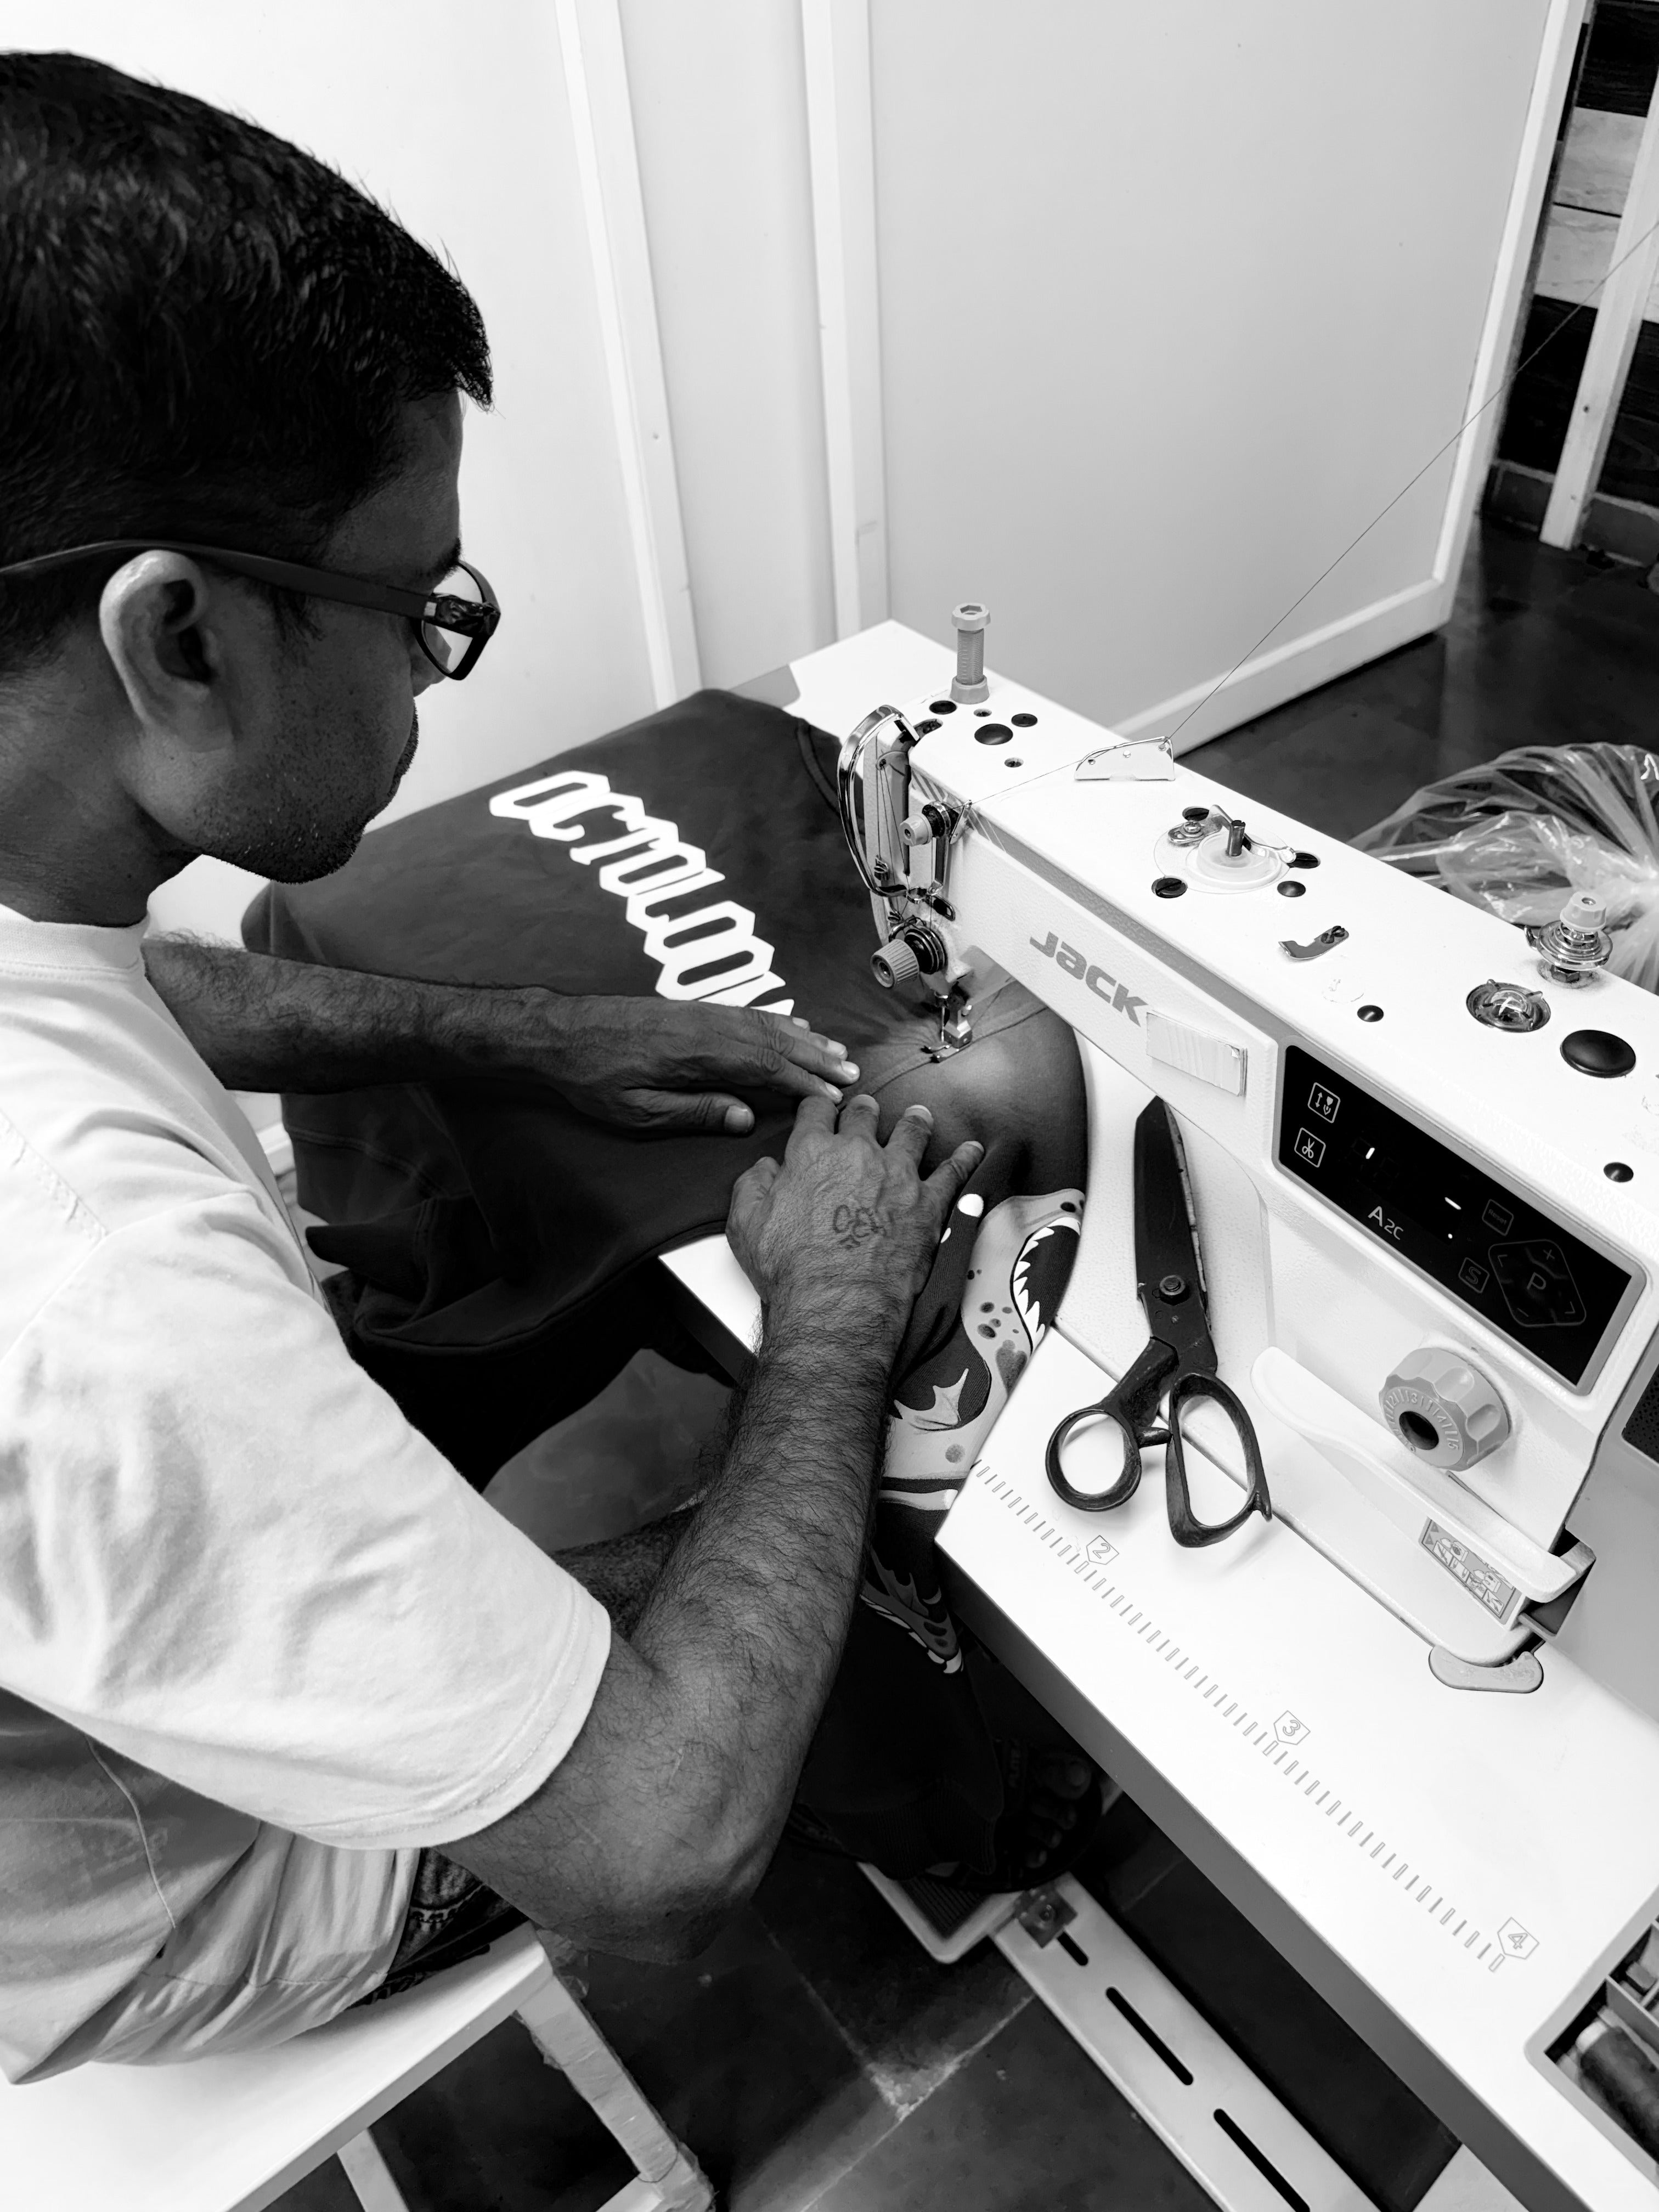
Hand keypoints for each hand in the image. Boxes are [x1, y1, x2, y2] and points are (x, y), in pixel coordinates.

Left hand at [529, 995, 859, 1133]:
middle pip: (773, 1041)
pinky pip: (746, 1013)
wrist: (558, 1033)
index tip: (832, 1096)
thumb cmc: (593, 1078)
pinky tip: (793, 1027)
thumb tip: (744, 1116)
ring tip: (835, 1051)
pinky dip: (776, 1021)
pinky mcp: (691, 1010)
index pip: (763, 1067)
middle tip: (851, 1072)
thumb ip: (694, 1111)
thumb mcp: (637, 1109)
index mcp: (696, 1054)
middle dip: (816, 1059)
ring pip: (764, 1024)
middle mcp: (705, 1026)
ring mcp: (700, 1013)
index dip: (802, 1083)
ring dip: (803, 1038)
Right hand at [727, 1094, 982, 1332]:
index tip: (822, 1108)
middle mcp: (857, 1154)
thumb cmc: (790, 1269)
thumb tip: (766, 1168)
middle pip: (864, 1115)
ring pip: (911, 1133)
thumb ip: (753, 1185)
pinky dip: (964, 1159)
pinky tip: (972, 1150)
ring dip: (914, 1121)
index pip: (816, 1111)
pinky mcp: (927, 1203)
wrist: (836, 1301)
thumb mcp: (746, 1224)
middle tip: (867, 1110)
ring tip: (918, 1116)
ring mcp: (897, 1175)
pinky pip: (953, 1173)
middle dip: (864, 1110)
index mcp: (811, 1153)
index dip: (818, 1106)